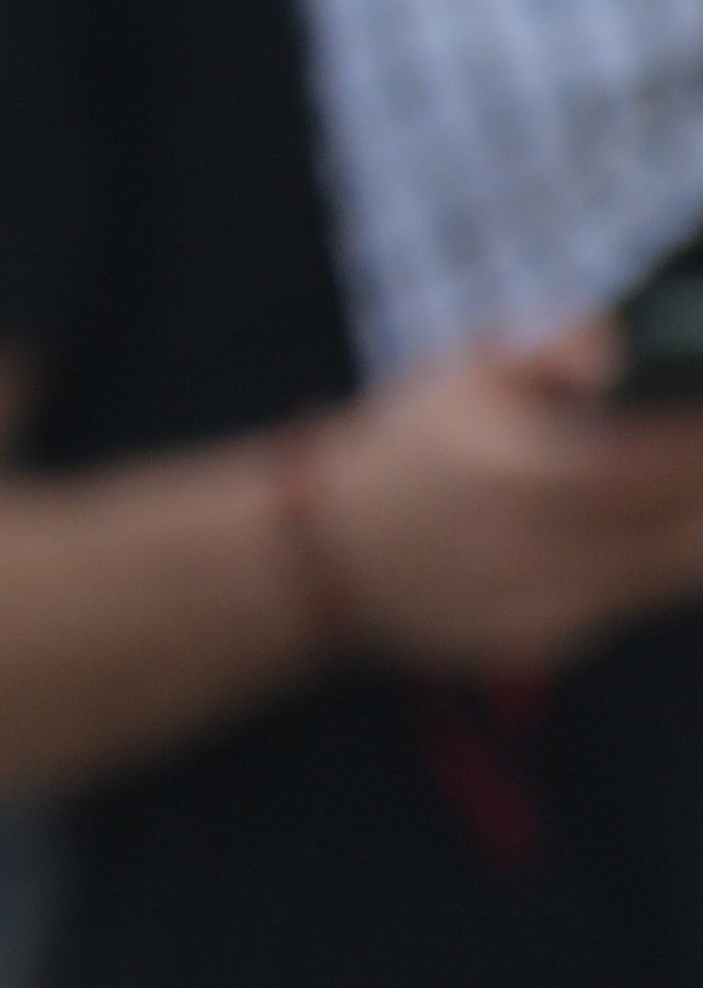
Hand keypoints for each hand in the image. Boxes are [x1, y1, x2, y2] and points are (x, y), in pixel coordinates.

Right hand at [319, 326, 702, 681]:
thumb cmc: (401, 454)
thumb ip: (551, 351)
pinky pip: (616, 609)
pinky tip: (613, 547)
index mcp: (530, 473)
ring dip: (692, 539)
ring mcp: (544, 605)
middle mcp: (545, 548)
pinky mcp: (539, 644)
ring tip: (686, 507)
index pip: (661, 467)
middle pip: (684, 535)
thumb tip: (618, 343)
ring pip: (663, 578)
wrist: (322, 554)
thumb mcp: (461, 379)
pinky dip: (632, 576)